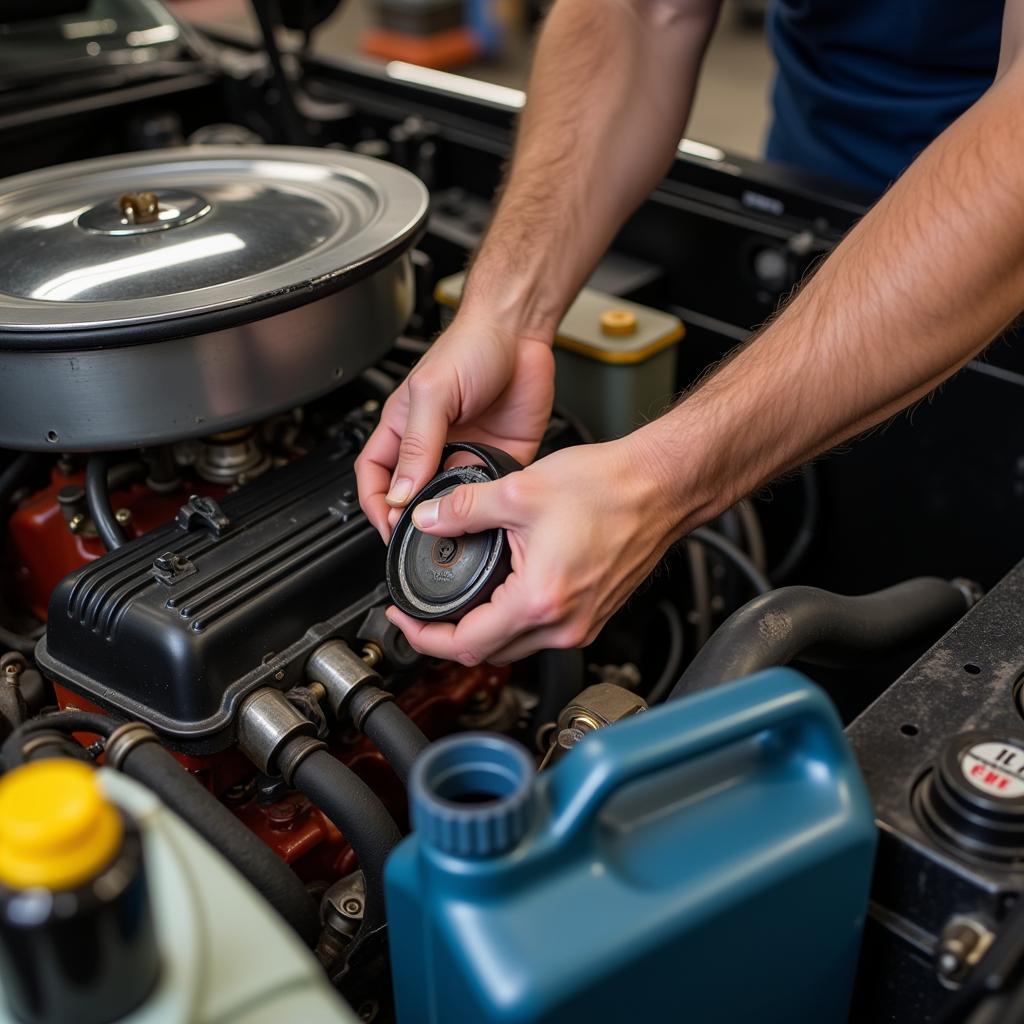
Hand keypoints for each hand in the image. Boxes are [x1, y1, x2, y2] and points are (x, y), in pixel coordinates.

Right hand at [355, 312, 555, 541]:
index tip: (387, 526)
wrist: (520, 332)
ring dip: (453, 515)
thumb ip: (417, 444)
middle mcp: (434, 445)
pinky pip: (492, 492)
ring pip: (452, 500)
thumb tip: (401, 491)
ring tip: (456, 523)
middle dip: (414, 518)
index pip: (375, 476)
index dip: (376, 504)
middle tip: (423, 533)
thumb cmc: (471, 345)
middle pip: (413, 495)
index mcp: (404, 428)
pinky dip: (490, 504)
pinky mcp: (501, 458)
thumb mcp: (433, 392)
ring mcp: (468, 453)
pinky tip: (489, 505)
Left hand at [384, 435, 682, 664]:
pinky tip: (499, 594)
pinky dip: (511, 622)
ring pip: (514, 647)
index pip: (465, 645)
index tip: (404, 620)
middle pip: (487, 654)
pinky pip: (540, 634)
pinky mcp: (594, 616)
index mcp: (540, 599)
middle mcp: (565, 624)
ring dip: (480, 631)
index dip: (423, 637)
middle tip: (420, 612)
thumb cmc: (611, 489)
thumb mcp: (521, 489)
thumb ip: (463, 509)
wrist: (661, 486)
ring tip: (454, 602)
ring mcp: (583, 624)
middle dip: (446, 637)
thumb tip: (428, 521)